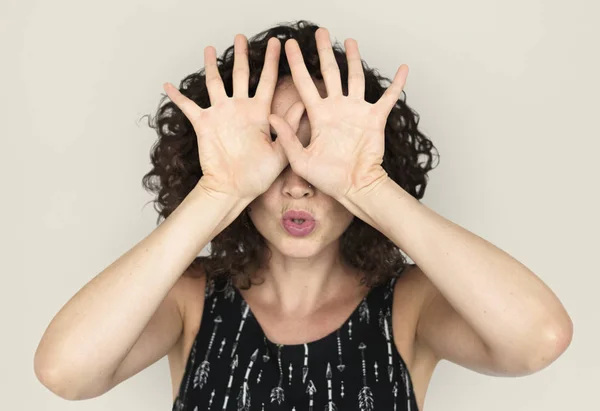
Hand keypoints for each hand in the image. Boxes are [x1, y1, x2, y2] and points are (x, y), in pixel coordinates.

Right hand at [163, 35, 300, 200]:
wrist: (234, 190)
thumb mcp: (281, 152)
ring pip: (215, 83)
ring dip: (211, 66)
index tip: (278, 43)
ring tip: (209, 49)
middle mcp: (240, 109)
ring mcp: (221, 114)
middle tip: (241, 37)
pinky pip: (188, 106)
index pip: (267, 81)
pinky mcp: (204, 124)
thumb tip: (303, 104)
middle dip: (242, 55)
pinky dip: (177, 96)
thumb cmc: (257, 176)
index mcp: (259, 113)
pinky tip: (167, 85)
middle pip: (241, 75)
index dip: (272, 62)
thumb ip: (289, 128)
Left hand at [267, 28, 408, 200]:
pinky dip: (397, 84)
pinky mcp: (375, 119)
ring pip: (355, 78)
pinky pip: (388, 98)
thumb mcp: (300, 159)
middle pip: (330, 73)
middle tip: (320, 32)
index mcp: (318, 116)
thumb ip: (286, 137)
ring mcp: (357, 112)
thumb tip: (270, 115)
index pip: (305, 83)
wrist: (354, 188)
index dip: (297, 64)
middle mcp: (337, 109)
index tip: (289, 46)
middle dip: (325, 52)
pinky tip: (403, 68)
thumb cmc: (328, 178)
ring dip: (354, 60)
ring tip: (351, 41)